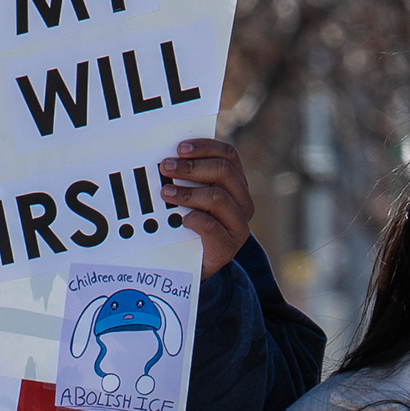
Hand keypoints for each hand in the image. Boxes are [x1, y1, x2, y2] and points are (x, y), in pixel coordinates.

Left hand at [159, 138, 252, 278]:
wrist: (197, 264)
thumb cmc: (193, 223)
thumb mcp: (195, 196)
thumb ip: (191, 177)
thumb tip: (169, 155)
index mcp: (238, 184)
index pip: (229, 155)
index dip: (205, 147)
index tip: (180, 148)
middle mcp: (243, 202)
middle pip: (224, 171)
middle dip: (191, 167)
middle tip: (166, 167)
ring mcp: (239, 225)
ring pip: (217, 197)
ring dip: (187, 192)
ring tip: (166, 193)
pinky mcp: (228, 246)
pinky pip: (210, 226)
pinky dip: (192, 219)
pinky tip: (180, 219)